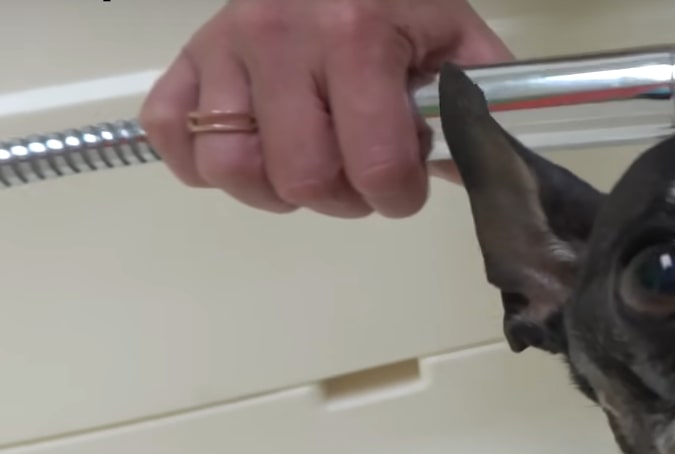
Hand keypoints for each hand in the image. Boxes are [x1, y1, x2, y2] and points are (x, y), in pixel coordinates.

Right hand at [140, 0, 511, 217]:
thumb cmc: (403, 0)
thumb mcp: (458, 41)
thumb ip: (479, 110)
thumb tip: (489, 182)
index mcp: (357, 37)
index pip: (376, 166)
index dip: (399, 195)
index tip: (408, 182)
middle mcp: (280, 37)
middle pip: (302, 178)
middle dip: (345, 199)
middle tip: (362, 176)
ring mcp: (225, 46)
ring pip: (230, 167)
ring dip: (274, 190)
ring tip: (310, 166)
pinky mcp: (188, 56)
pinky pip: (170, 131)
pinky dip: (203, 160)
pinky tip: (253, 151)